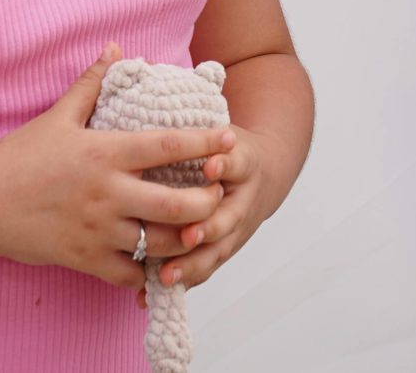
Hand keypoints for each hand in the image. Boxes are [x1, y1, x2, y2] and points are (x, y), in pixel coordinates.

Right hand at [0, 45, 234, 289]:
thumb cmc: (18, 159)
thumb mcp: (56, 117)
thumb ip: (91, 85)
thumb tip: (115, 49)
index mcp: (105, 153)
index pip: (167, 146)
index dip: (204, 143)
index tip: (231, 137)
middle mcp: (108, 194)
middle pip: (177, 204)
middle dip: (207, 203)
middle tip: (220, 195)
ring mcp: (98, 230)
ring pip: (160, 244)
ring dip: (185, 239)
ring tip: (201, 230)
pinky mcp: (86, 260)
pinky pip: (131, 273)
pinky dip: (149, 271)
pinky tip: (161, 262)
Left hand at [155, 125, 277, 290]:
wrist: (266, 175)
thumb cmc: (230, 150)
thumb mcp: (223, 132)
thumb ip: (202, 131)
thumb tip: (161, 120)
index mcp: (243, 165)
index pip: (237, 163)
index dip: (225, 164)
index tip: (210, 165)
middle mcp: (242, 201)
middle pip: (227, 218)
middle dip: (207, 228)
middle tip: (187, 235)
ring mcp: (235, 230)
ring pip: (215, 252)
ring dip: (191, 266)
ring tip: (165, 276)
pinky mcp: (222, 250)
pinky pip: (202, 270)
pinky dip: (179, 283)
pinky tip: (149, 295)